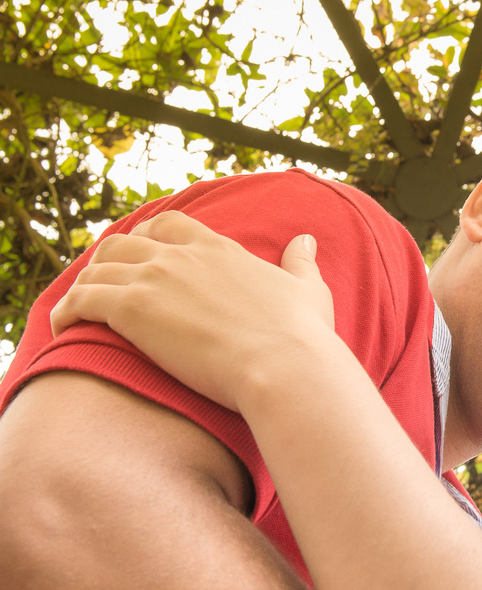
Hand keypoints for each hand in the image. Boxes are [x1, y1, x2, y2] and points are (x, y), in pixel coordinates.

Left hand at [51, 210, 338, 412]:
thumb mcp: (309, 290)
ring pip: (96, 269)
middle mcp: (182, 256)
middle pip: (123, 241)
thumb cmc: (301, 336)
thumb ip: (301, 263)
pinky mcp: (133, 309)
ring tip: (78, 312)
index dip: (149, 236)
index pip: (170, 224)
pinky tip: (64, 329)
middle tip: (103, 287)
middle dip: (107, 261)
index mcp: (219, 250)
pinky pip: (80, 300)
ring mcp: (155, 279)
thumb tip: (306, 240)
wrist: (284, 365)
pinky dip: (66, 312)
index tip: (141, 256)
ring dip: (83, 287)